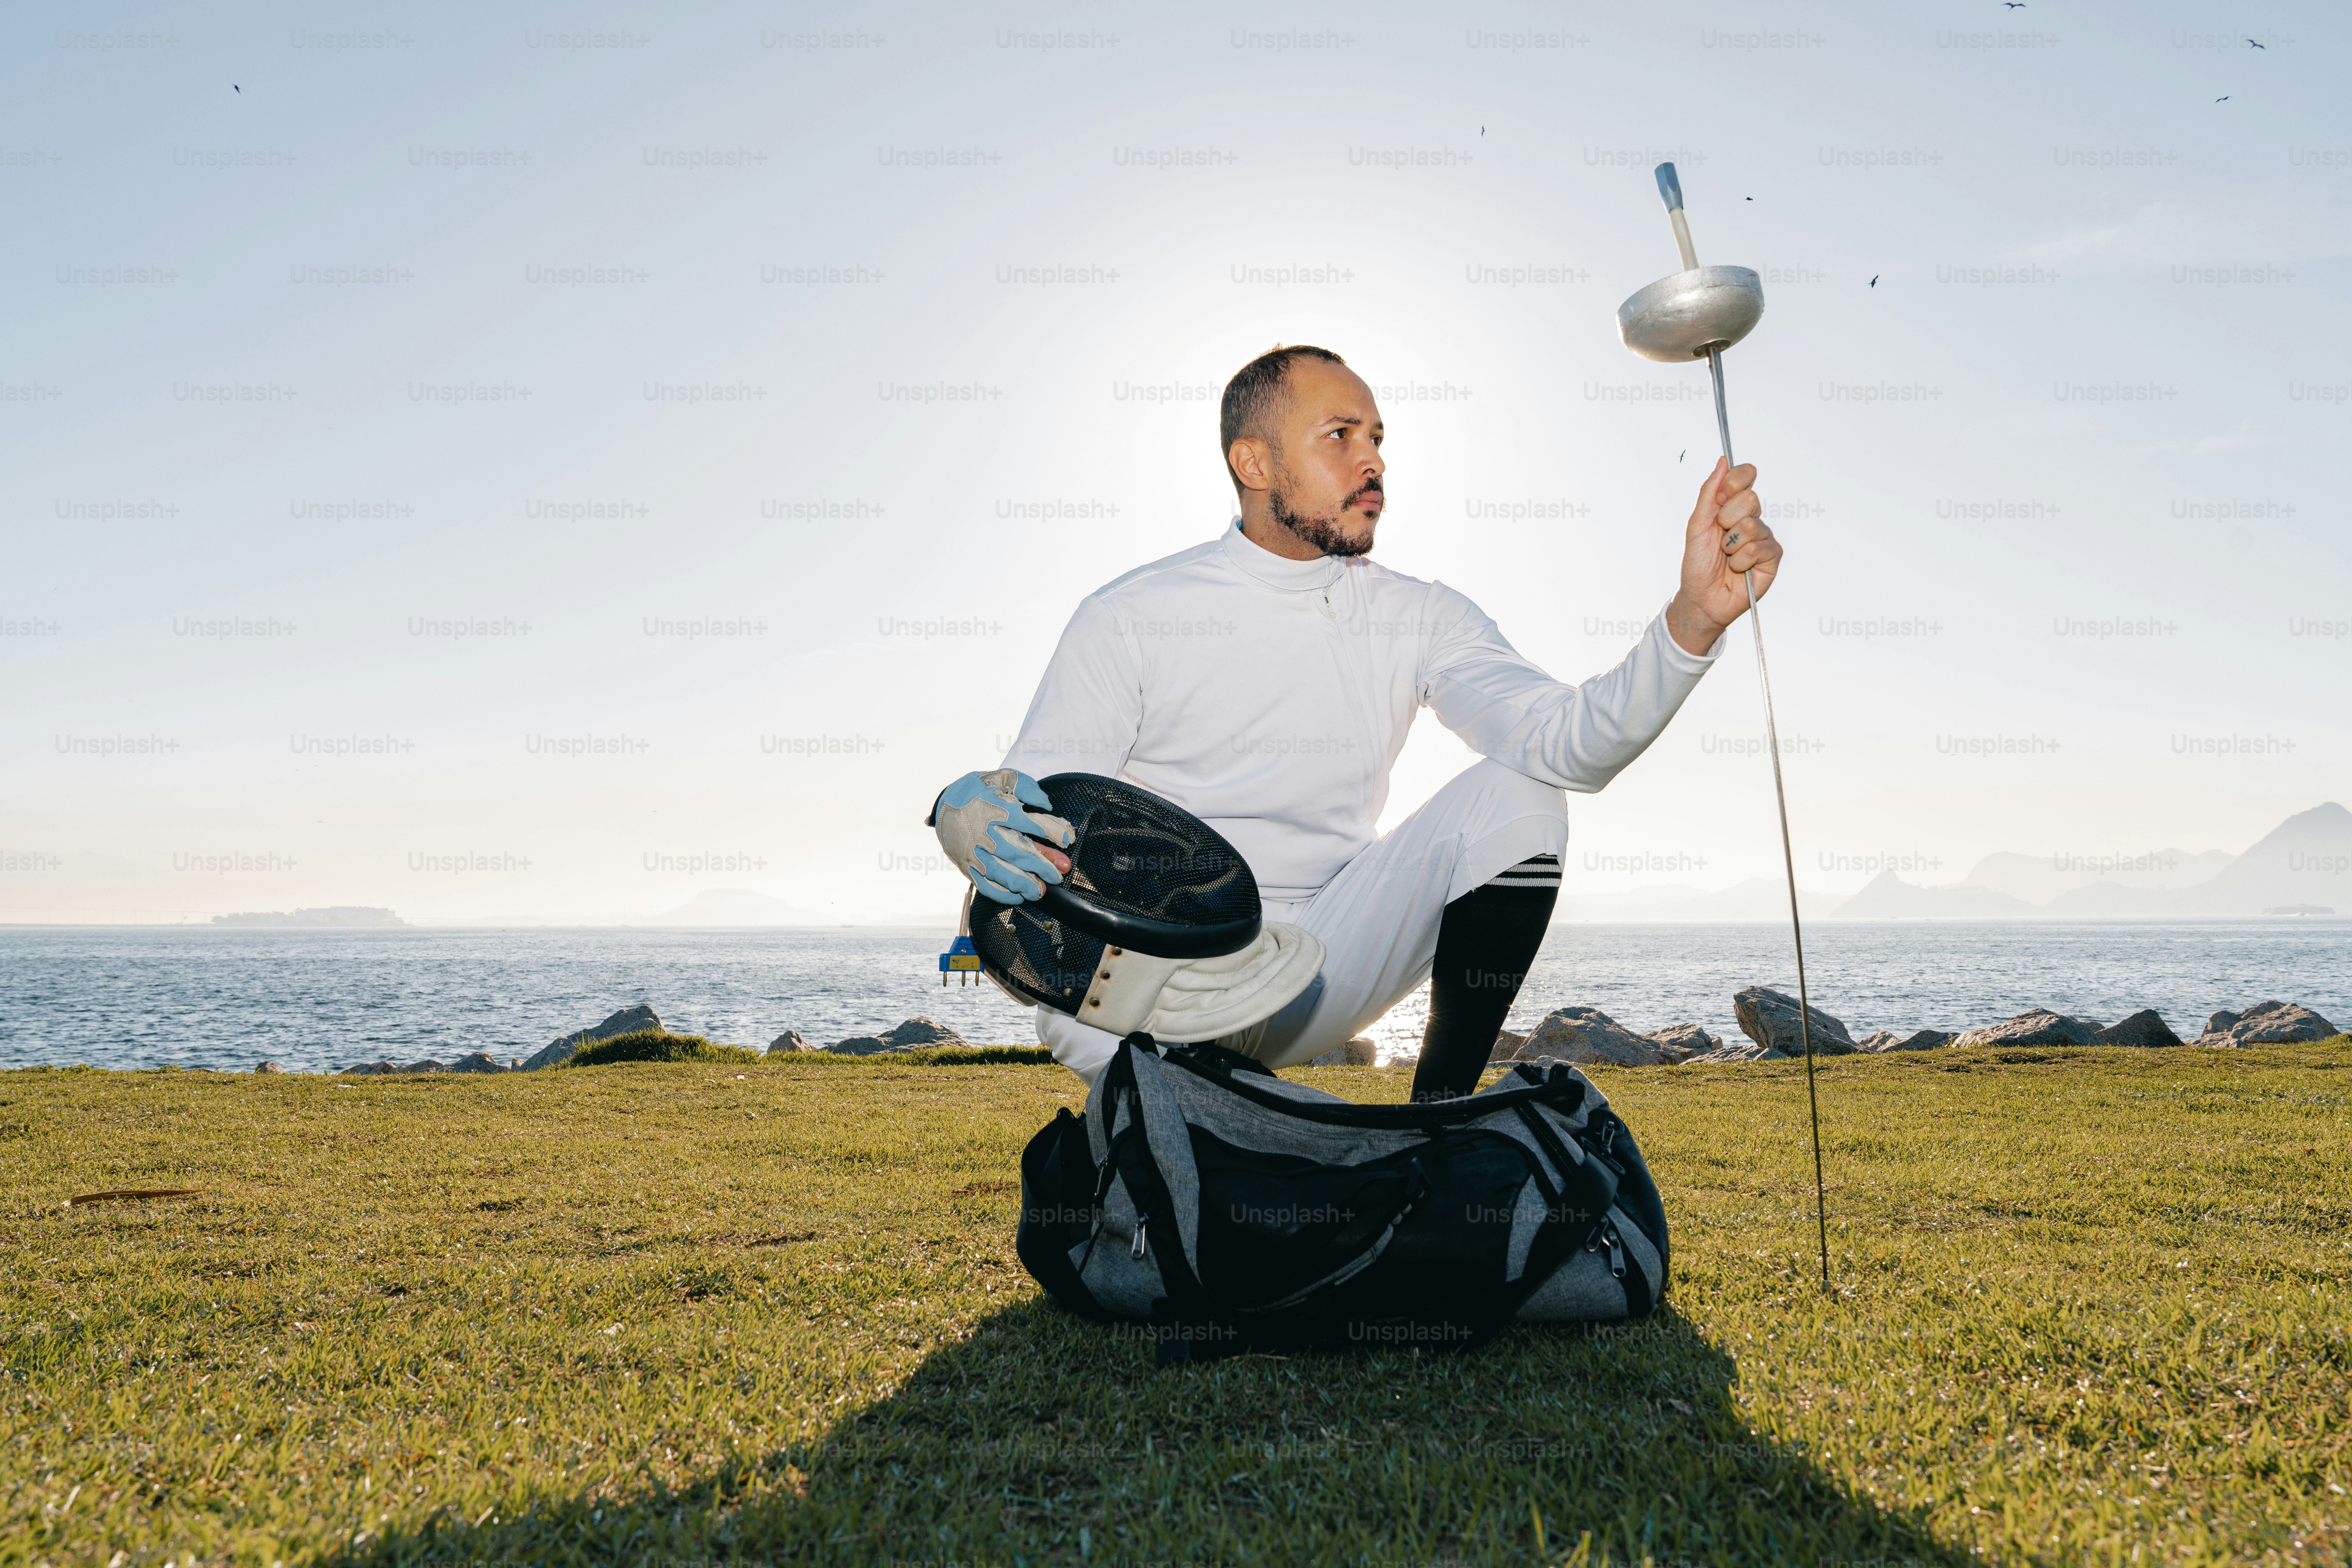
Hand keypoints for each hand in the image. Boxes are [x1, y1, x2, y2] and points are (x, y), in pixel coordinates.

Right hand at [932, 769, 1075, 903]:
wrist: (944, 802)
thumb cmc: (978, 791)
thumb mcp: (1001, 778)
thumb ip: (1025, 787)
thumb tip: (1046, 804)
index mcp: (995, 808)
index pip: (1028, 822)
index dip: (1051, 831)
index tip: (1067, 839)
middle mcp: (983, 832)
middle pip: (1016, 852)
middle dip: (1041, 865)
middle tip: (1058, 874)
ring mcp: (973, 851)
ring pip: (999, 872)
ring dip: (1022, 883)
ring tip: (1040, 891)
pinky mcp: (966, 865)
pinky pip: (983, 884)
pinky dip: (1000, 894)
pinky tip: (1017, 897)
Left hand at [1664, 457, 1782, 654]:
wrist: (1701, 597)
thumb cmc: (1698, 563)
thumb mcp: (1697, 525)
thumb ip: (1709, 492)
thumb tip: (1722, 461)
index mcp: (1734, 506)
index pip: (1745, 476)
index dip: (1734, 482)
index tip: (1720, 499)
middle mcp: (1752, 518)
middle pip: (1750, 498)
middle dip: (1726, 519)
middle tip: (1719, 538)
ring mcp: (1764, 537)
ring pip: (1752, 525)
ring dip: (1730, 544)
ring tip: (1726, 557)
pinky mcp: (1772, 557)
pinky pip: (1757, 548)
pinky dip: (1740, 560)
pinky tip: (1737, 569)